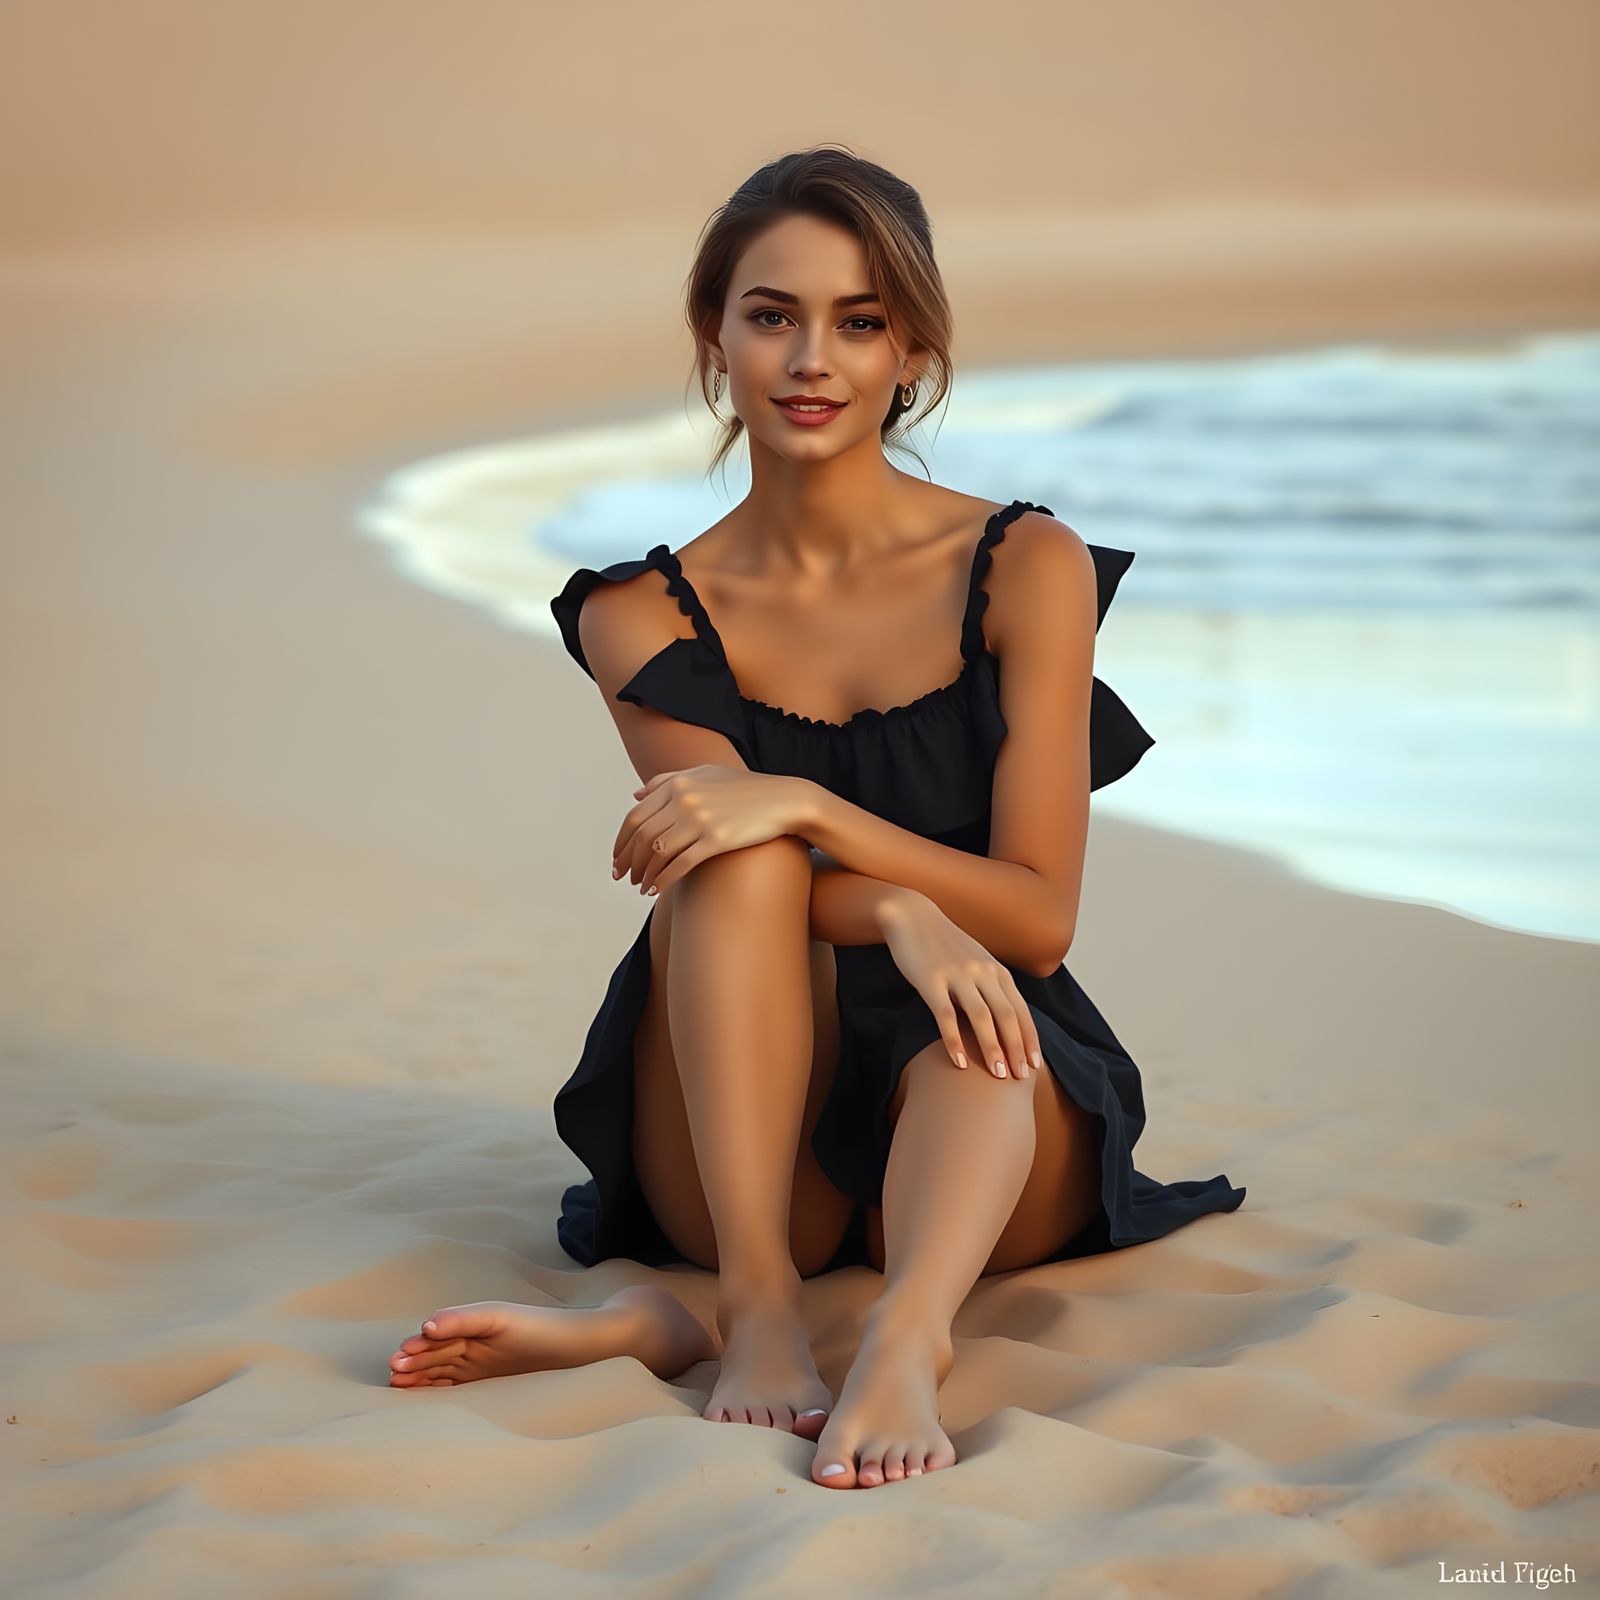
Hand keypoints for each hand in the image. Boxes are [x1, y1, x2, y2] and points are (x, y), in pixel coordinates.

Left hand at [612, 767, 810, 896]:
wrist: (784, 800)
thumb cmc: (745, 789)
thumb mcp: (705, 773)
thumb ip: (667, 780)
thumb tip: (636, 794)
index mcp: (678, 783)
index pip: (635, 817)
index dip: (621, 842)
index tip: (617, 859)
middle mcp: (685, 798)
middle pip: (642, 837)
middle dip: (627, 861)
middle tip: (623, 877)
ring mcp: (700, 819)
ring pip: (657, 852)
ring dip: (643, 874)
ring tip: (641, 886)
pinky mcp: (717, 839)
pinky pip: (680, 864)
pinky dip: (663, 880)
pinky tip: (656, 891)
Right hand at [877, 892, 1043, 1080]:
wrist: (912, 915)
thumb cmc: (943, 944)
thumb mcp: (975, 960)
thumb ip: (991, 985)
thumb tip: (1004, 1018)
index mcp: (995, 970)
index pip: (1020, 1010)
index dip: (1029, 1039)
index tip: (1034, 1065)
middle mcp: (982, 972)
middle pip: (1006, 1016)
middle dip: (1016, 1049)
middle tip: (1020, 1078)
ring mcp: (957, 975)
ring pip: (981, 1017)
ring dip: (992, 1048)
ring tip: (997, 1075)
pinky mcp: (930, 980)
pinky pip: (945, 1016)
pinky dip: (955, 1040)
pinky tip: (960, 1062)